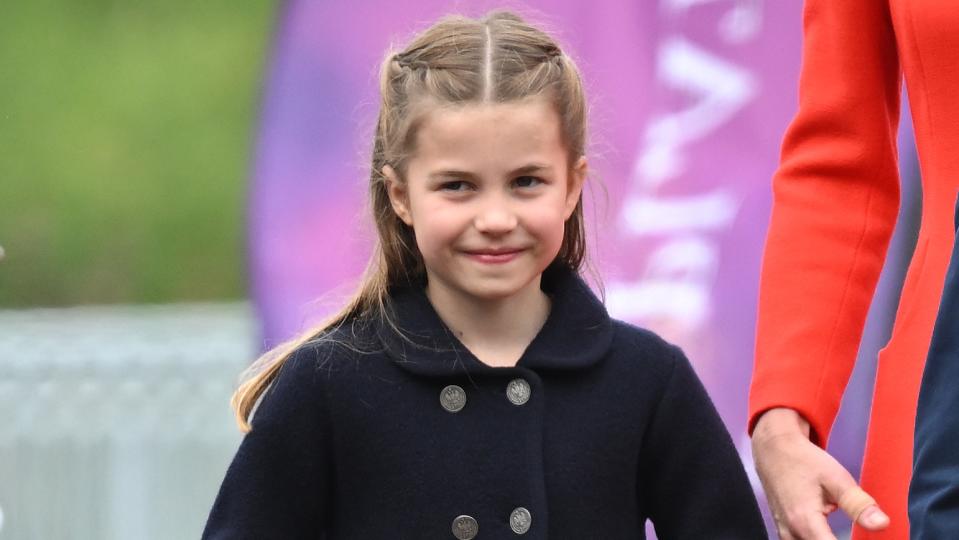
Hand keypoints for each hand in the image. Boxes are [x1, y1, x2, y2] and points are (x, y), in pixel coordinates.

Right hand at [751, 408, 889, 538]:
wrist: (772, 449)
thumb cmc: (804, 460)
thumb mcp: (835, 478)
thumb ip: (858, 504)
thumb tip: (882, 524)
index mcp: (805, 521)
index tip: (866, 538)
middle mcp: (791, 532)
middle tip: (856, 528)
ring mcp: (784, 533)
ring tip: (840, 532)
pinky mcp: (783, 530)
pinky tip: (826, 532)